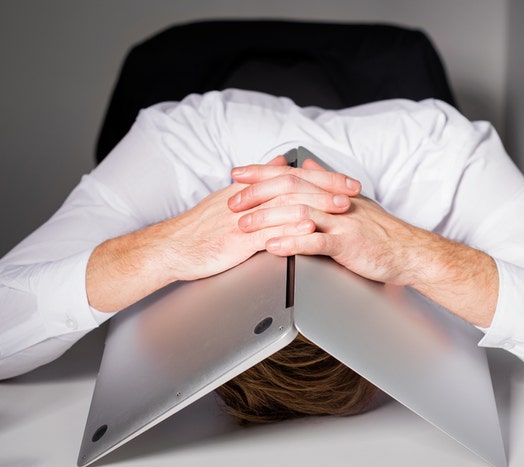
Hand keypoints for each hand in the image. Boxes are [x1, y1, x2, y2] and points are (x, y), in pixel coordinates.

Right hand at [86, 156, 363, 312]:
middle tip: (354, 189)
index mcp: (248, 189)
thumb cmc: (199, 230)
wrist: (170, 248)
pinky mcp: (236, 240)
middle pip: (294, 184)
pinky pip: (268, 230)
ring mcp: (243, 219)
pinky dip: (290, 227)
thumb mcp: (230, 200)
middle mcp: (248, 199)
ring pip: (285, 205)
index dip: (321, 177)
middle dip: (328, 187)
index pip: (291, 175)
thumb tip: (281, 161)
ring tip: (341, 208)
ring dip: (317, 204)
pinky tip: (309, 228)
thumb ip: (258, 181)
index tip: (346, 180)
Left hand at [233, 158, 498, 326]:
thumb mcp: (351, 201)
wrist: (408, 252)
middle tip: (232, 202)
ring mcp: (341, 221)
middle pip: (289, 188)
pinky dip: (291, 242)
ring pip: (298, 212)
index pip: (291, 174)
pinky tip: (273, 247)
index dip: (261, 172)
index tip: (237, 173)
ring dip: (267, 218)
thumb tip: (306, 166)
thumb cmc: (379, 231)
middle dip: (256, 194)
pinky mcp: (347, 244)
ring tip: (244, 226)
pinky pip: (315, 242)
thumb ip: (325, 183)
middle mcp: (334, 201)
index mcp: (331, 190)